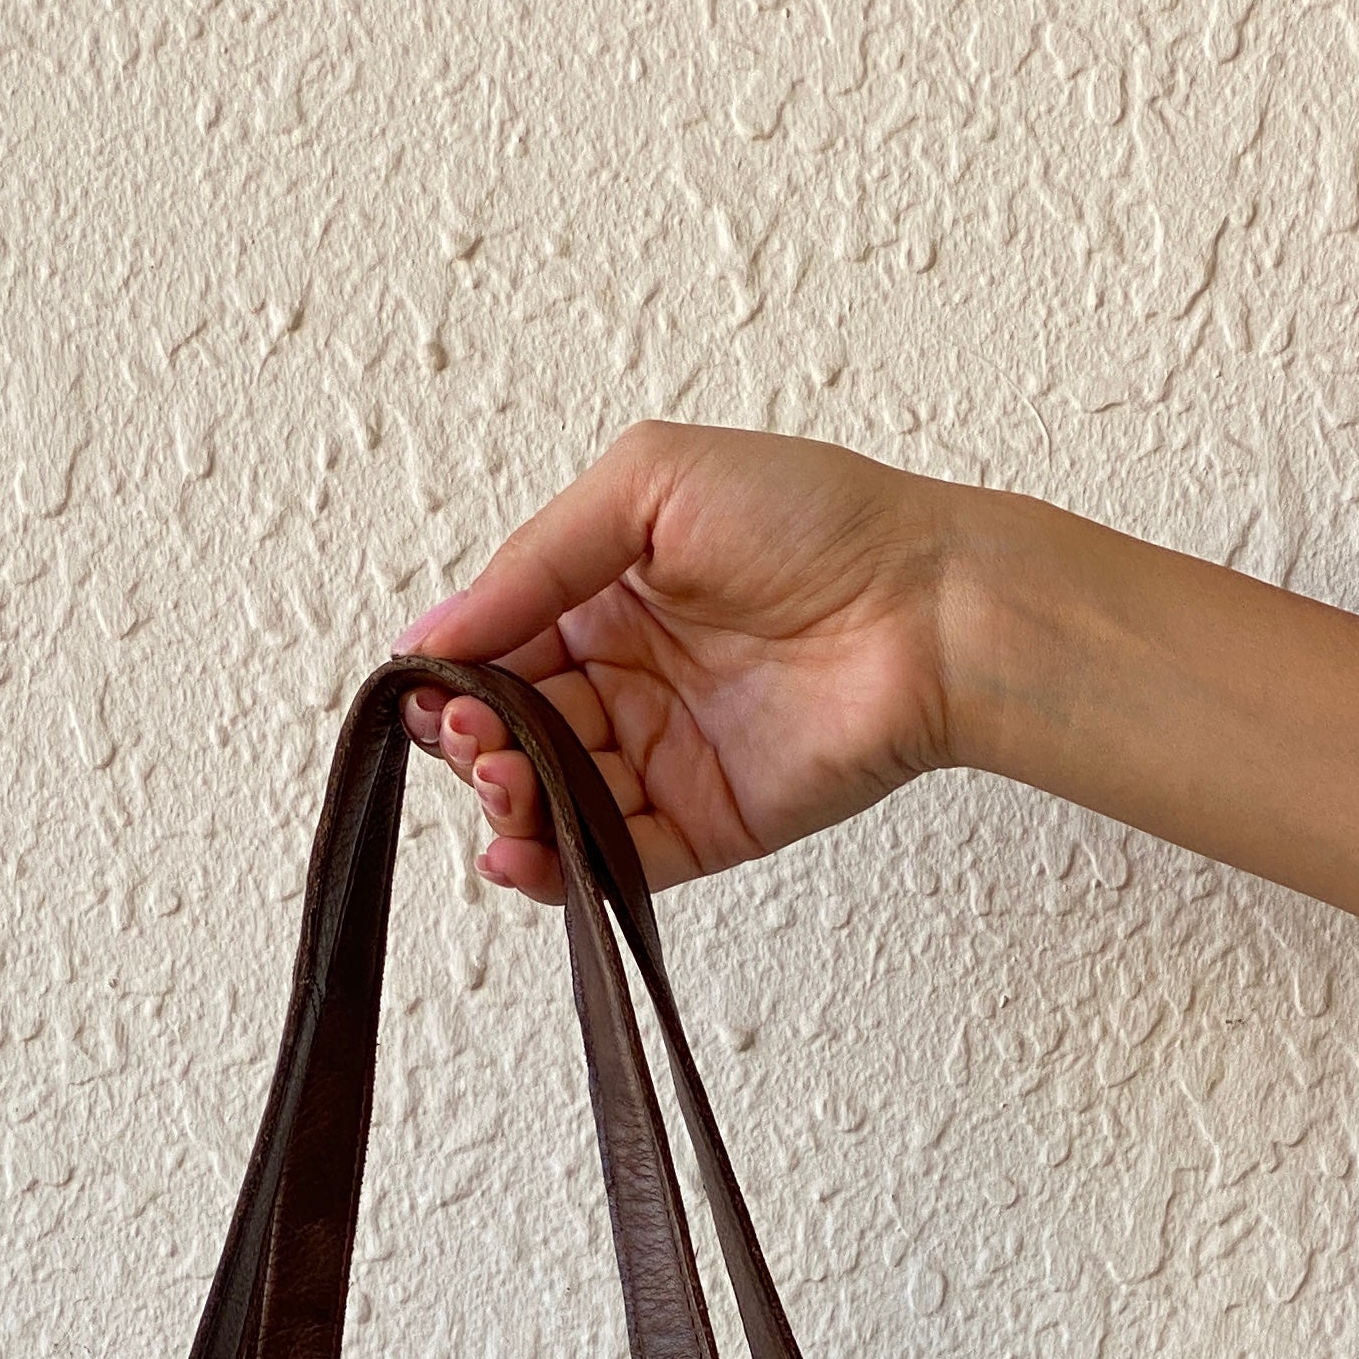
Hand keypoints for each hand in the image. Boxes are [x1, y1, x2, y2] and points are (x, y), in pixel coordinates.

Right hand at [392, 423, 969, 901]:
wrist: (927, 608)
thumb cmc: (813, 520)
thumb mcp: (649, 487)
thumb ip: (538, 558)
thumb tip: (436, 631)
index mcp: (605, 597)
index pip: (500, 647)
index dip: (456, 674)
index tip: (431, 689)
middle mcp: (627, 681)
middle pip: (515, 732)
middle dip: (476, 744)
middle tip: (475, 739)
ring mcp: (663, 759)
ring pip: (554, 802)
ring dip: (508, 806)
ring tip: (504, 787)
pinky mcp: (703, 827)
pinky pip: (612, 863)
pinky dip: (557, 871)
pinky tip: (518, 857)